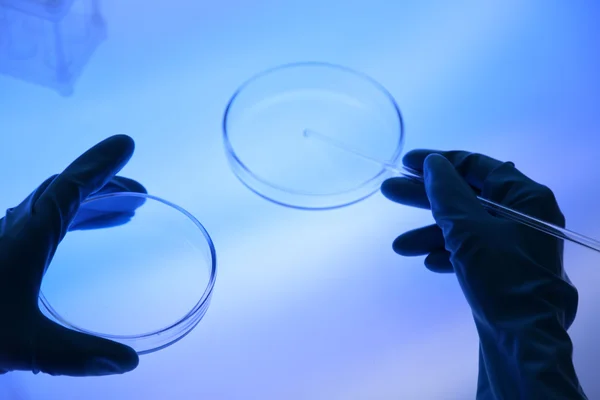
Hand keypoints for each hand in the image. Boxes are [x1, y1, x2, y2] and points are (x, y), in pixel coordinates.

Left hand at [0, 135, 144, 376]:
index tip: (125, 144)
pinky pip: (43, 222)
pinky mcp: (3, 253)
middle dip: (105, 184)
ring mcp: (6, 239)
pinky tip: (78, 235)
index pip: (70, 187)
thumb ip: (77, 354)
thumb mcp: (23, 346)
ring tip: (125, 213)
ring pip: (53, 205)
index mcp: (26, 237)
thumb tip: (128, 362)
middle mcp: (15, 229)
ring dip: (91, 203)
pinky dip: (71, 220)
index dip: (100, 165)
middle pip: (64, 190)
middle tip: (140, 192)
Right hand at [381, 150, 585, 398]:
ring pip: (464, 226)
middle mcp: (522, 215)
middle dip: (426, 198)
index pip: (477, 166)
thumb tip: (432, 164)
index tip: (406, 164)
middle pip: (466, 196)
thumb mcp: (468, 228)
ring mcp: (513, 243)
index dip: (439, 162)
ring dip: (431, 233)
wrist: (523, 339)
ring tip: (400, 246)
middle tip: (389, 192)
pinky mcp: (503, 268)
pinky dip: (448, 253)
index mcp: (525, 196)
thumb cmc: (500, 275)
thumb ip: (447, 192)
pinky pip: (470, 250)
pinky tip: (429, 262)